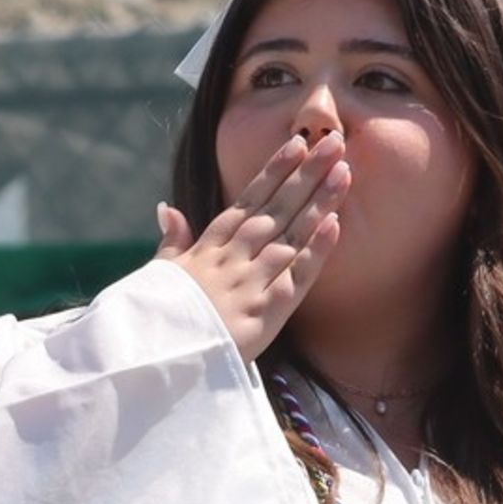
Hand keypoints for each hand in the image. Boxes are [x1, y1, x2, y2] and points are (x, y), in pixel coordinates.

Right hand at [154, 133, 346, 360]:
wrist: (159, 361)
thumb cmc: (162, 320)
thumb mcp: (162, 275)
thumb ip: (172, 240)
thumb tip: (167, 207)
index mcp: (209, 247)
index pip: (248, 200)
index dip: (274, 171)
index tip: (298, 144)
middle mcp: (232, 258)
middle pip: (276, 208)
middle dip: (306, 174)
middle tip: (335, 142)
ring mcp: (250, 282)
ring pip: (291, 234)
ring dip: (318, 203)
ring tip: (343, 172)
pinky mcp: (265, 312)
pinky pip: (296, 278)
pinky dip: (315, 251)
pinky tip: (335, 225)